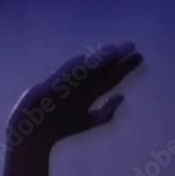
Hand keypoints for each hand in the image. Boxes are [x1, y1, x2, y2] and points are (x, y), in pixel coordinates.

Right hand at [6, 42, 142, 153]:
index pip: (112, 77)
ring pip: (90, 67)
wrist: (35, 130)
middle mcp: (82, 85)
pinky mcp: (57, 83)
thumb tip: (122, 97)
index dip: (125, 67)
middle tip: (133, 45)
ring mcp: (69, 83)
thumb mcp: (89, 120)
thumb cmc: (60, 126)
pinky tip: (100, 55)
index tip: (139, 56)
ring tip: (119, 48)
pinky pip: (75, 72)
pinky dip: (88, 64)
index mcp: (90, 93)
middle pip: (104, 69)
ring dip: (104, 57)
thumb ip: (105, 112)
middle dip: (119, 58)